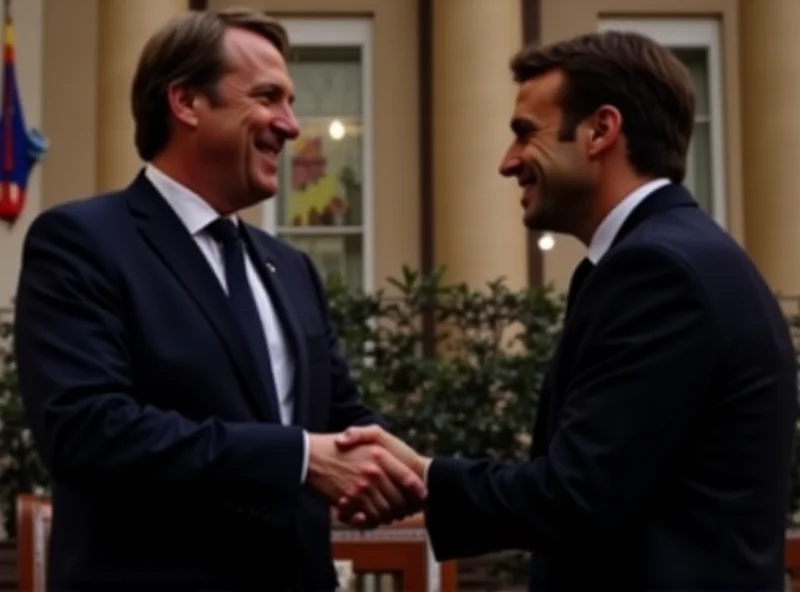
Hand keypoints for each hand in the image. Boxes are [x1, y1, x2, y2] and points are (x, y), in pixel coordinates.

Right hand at [306, 433, 424, 528]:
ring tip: (385, 514)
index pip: (408, 479)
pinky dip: (371, 521)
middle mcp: (373, 472)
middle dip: (403, 508)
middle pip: (399, 500)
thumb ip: (388, 452)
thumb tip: (406, 472)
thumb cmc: (337, 446)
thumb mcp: (365, 437)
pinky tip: (368, 515)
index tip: (421, 497)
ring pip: (385, 512)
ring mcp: (361, 488)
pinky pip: (368, 518)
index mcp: (380, 455)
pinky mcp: (349, 501)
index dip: (418, 491)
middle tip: (403, 510)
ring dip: (387, 516)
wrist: (310, 456)